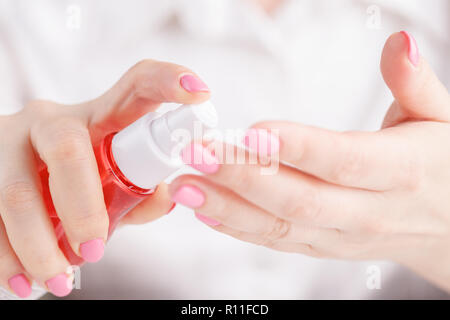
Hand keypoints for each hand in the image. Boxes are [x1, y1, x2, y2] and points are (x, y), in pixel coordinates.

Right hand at [0, 60, 209, 296]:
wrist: (9, 182)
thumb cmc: (74, 183)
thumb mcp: (109, 183)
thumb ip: (139, 192)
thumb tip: (166, 198)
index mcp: (98, 118)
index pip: (136, 86)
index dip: (168, 82)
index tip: (200, 91)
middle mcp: (51, 121)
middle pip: (69, 151)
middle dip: (84, 209)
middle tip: (95, 251)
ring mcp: (8, 141)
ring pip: (19, 193)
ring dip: (40, 247)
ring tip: (57, 281)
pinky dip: (5, 258)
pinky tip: (22, 281)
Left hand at [169, 32, 449, 290]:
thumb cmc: (441, 164)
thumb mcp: (441, 118)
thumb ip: (415, 82)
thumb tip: (397, 41)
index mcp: (399, 171)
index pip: (342, 159)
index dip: (297, 148)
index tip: (250, 131)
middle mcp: (367, 211)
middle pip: (299, 197)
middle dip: (242, 176)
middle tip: (196, 152)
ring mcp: (342, 236)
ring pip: (280, 225)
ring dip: (228, 207)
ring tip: (185, 186)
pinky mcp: (325, 247)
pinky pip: (279, 241)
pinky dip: (240, 229)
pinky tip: (206, 211)